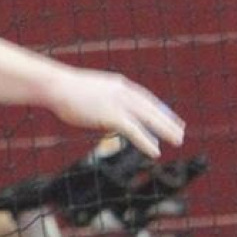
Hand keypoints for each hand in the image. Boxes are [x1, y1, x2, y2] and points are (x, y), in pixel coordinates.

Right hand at [49, 67, 185, 157]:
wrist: (55, 86)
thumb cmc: (64, 90)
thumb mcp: (88, 92)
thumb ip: (100, 100)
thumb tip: (102, 112)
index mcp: (118, 85)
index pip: (144, 97)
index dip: (158, 108)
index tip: (168, 116)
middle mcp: (122, 92)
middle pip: (151, 108)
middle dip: (168, 120)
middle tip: (181, 131)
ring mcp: (118, 103)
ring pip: (148, 118)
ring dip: (165, 130)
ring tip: (178, 141)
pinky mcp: (112, 115)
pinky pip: (135, 131)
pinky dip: (146, 141)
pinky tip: (155, 152)